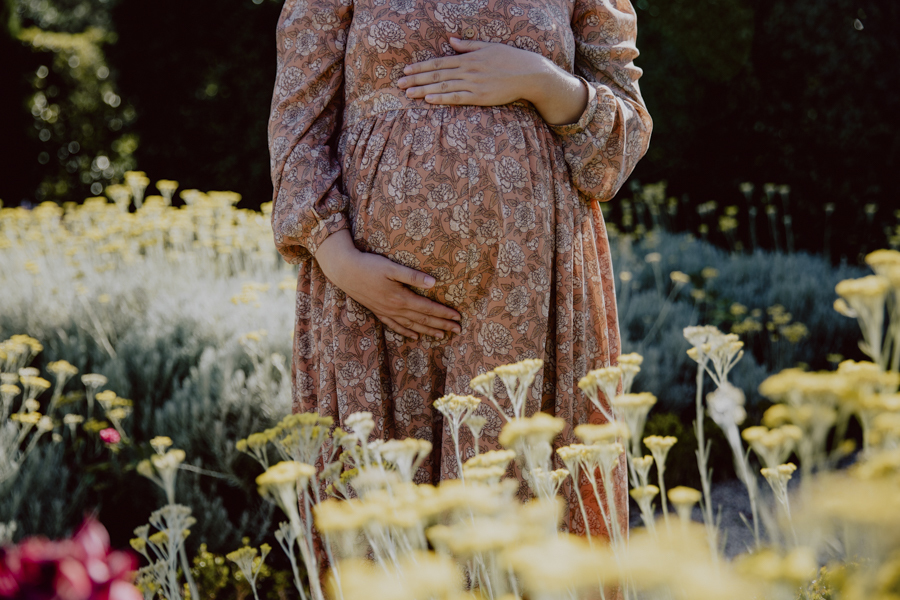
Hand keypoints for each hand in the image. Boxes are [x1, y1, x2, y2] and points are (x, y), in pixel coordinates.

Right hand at [315, 230, 461, 339]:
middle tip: (458, 330)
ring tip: (442, 336)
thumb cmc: (369, 265)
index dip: (444, 314)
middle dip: (441, 325)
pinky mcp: (378, 311)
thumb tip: (434, 283)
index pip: (428, 308)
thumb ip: (413, 276)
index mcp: (401, 297)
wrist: (344, 271)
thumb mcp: (391, 267)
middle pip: (423, 320)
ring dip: (428, 331)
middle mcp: (395, 308)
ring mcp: (386, 312)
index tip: (458, 317)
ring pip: (411, 326)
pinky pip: (395, 326)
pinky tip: (415, 336)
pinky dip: (406, 332)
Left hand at [398, 37, 547, 106]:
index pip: (439, 62)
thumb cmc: (511, 59)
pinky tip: (429, 99)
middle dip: (416, 79)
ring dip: (424, 90)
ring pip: (443, 86)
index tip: (406, 70)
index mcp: (468, 58)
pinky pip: (457, 97)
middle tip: (399, 84)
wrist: (530, 73)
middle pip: (436, 75)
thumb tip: (451, 41)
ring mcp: (473, 83)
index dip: (421, 66)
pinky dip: (442, 98)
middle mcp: (468, 70)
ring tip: (408, 93)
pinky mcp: (480, 96)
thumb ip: (468, 45)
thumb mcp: (489, 47)